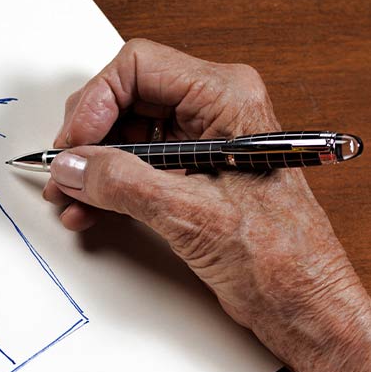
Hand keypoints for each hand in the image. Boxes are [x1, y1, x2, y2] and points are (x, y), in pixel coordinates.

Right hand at [46, 39, 370, 371]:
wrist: (304, 303)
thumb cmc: (278, 258)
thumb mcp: (189, 214)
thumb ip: (122, 183)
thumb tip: (74, 166)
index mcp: (227, 98)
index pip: (139, 68)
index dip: (96, 102)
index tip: (74, 144)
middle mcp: (215, 110)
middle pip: (127, 98)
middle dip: (89, 137)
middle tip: (67, 171)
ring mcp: (202, 141)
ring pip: (127, 133)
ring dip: (94, 165)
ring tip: (71, 197)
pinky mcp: (193, 173)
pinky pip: (138, 164)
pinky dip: (110, 185)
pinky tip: (91, 209)